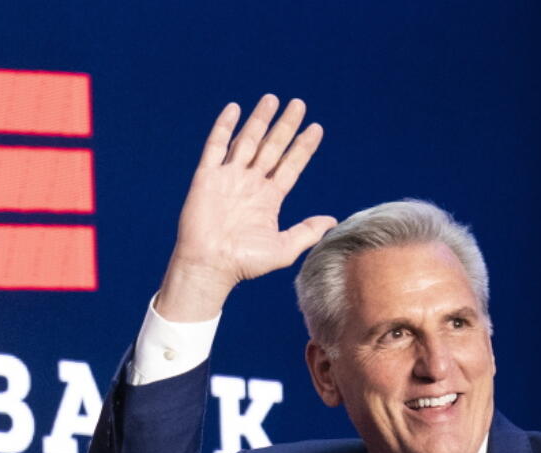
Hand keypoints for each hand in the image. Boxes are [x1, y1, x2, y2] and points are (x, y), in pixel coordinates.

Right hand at [154, 94, 335, 321]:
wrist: (210, 265)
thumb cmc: (244, 263)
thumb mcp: (284, 249)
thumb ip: (307, 232)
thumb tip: (332, 220)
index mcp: (268, 199)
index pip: (290, 165)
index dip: (303, 147)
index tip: (316, 128)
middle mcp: (250, 184)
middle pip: (271, 147)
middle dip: (285, 126)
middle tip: (299, 104)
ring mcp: (229, 178)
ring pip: (247, 141)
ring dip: (259, 120)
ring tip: (272, 99)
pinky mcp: (207, 177)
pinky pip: (216, 146)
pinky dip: (224, 127)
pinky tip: (234, 108)